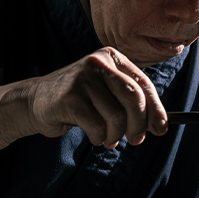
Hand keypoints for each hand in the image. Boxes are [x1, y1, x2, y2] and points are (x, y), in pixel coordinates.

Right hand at [0, 47, 167, 149]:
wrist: (36, 101)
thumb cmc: (79, 100)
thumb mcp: (107, 94)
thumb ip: (131, 104)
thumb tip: (159, 125)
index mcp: (112, 57)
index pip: (143, 84)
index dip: (156, 109)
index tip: (162, 128)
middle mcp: (98, 62)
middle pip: (134, 98)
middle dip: (139, 124)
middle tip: (136, 140)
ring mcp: (83, 78)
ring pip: (116, 116)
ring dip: (116, 135)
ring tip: (108, 138)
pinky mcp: (70, 97)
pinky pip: (97, 126)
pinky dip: (98, 137)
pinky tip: (93, 135)